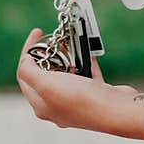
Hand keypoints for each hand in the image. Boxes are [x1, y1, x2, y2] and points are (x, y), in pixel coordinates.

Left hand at [16, 28, 136, 130]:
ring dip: (68, 56)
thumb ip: (29, 71)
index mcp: (42, 105)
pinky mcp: (95, 95)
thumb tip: (25, 61)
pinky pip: (86, 74)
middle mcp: (57, 105)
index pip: (25, 75)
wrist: (117, 110)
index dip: (28, 52)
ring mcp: (77, 100)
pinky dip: (85, 61)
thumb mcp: (46, 84)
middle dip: (49, 54)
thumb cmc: (81, 100)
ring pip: (67, 73)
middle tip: (54, 39)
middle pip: (45, 74)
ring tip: (70, 43)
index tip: (37, 33)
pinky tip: (87, 50)